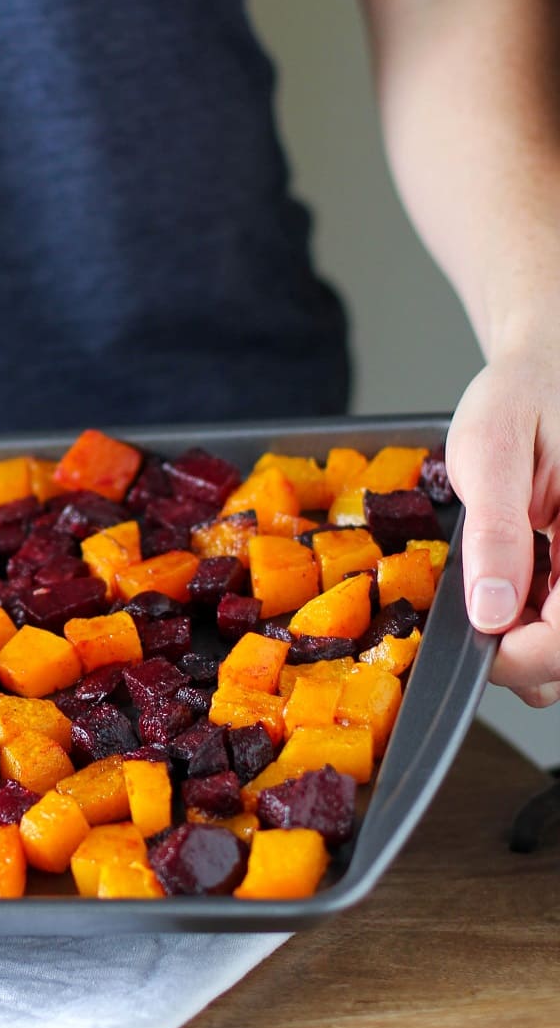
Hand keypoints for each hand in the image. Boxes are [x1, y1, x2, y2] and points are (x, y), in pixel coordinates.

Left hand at [447, 347, 559, 706]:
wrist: (549, 370)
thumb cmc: (522, 397)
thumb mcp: (492, 452)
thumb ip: (496, 533)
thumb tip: (490, 612)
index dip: (525, 657)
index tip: (478, 647)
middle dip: (526, 654)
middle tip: (477, 619)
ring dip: (532, 639)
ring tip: (495, 595)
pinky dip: (538, 617)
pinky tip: (514, 587)